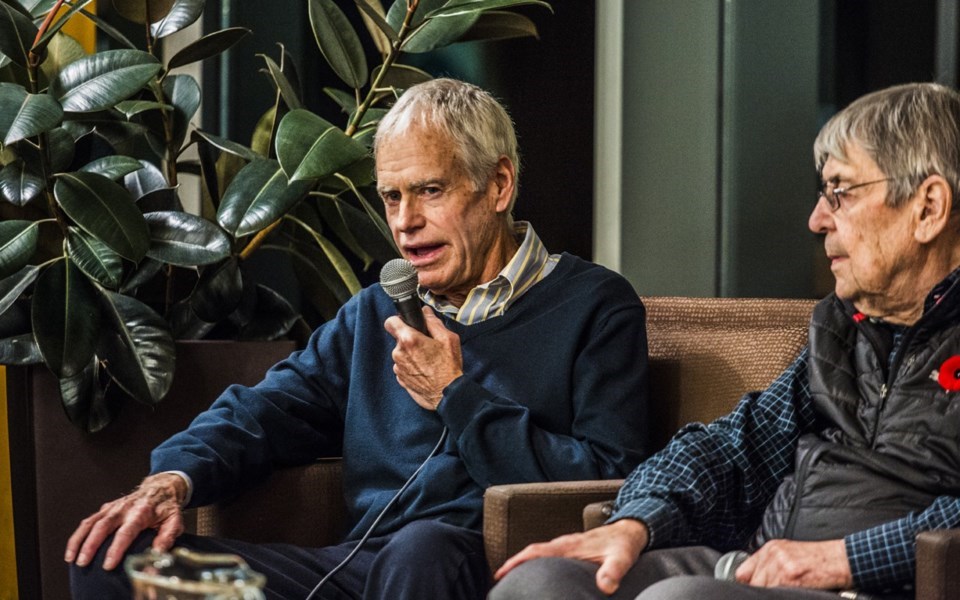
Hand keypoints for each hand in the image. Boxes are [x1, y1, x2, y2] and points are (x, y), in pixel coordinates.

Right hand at [64, 472, 187, 569]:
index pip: (126, 531)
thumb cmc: (166, 507)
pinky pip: (88, 522)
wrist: (160, 488)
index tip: (108, 564)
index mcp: (142, 511)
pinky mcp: (105, 509)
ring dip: (78, 540)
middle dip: (90, 545)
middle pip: (103, 526)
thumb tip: (158, 554)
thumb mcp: (175, 520)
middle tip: (84, 562)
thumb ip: (167, 537)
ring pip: (90, 523)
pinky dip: (77, 536)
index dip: (116, 548)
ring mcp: (112, 507)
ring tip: (71, 558)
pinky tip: (72, 550)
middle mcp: (124, 508)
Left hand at [384, 306, 462, 409]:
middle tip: (427, 346)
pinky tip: (424, 370)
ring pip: (401, 354)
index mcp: (409, 340)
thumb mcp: (448, 339)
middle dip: (411, 340)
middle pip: (399, 339)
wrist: (447, 394)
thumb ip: (433, 322)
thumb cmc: (449, 367)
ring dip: (411, 354)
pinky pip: (403, 367)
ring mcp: (398, 367)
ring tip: (427, 360)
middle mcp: (399, 353)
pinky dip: (411, 366)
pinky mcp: (400, 379)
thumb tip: (425, 312)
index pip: (390, 322)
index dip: (398, 320)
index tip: (406, 323)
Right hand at [494, 519, 648, 594]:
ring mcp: (567, 545)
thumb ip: (613, 572)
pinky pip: (548, 555)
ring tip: (512, 581)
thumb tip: (605, 587)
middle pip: (531, 552)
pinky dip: (536, 563)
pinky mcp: (572, 548)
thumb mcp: (622, 558)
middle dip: (513, 565)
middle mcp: (564, 543)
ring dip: (523, 564)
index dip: (517, 562)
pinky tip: (537, 574)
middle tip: (498, 583)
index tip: (500, 574)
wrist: (632, 528)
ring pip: (539, 553)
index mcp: (570, 545)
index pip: (536, 551)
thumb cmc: (625, 544)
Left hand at [736, 539, 852, 588]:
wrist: (841, 559)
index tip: (753, 592)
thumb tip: (754, 583)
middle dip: (762, 592)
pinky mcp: (790, 576)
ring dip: (773, 594)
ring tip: (787, 592)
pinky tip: (792, 593)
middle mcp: (772, 554)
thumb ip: (770, 565)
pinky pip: (776, 593)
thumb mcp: (789, 554)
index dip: (748, 585)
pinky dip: (782, 596)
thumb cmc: (819, 560)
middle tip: (775, 593)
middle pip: (753, 584)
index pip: (743, 573)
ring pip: (764, 590)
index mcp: (769, 548)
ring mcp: (780, 565)